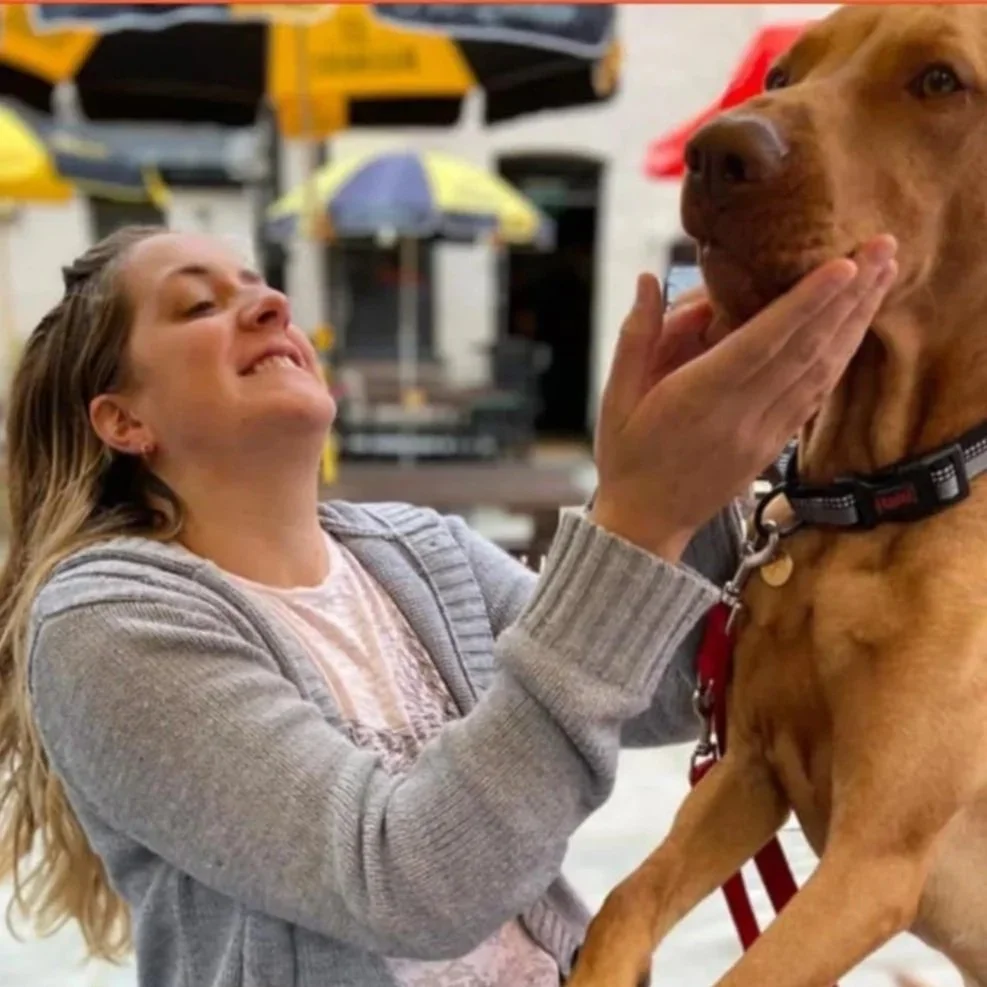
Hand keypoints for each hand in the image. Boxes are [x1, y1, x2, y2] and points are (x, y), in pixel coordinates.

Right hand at [591, 235, 898, 560]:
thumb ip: (634, 337)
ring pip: (821, 371)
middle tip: (883, 247)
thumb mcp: (614, 398)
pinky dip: (842, 356)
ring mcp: (764, 434)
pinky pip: (816, 395)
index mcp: (697, 399)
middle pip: (805, 350)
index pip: (761, 344)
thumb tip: (647, 280)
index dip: (803, 304)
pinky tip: (859, 325)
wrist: (646, 524)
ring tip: (883, 273)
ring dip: (856, 320)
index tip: (841, 266)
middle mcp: (740, 416)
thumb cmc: (626, 458)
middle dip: (848, 296)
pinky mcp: (775, 446)